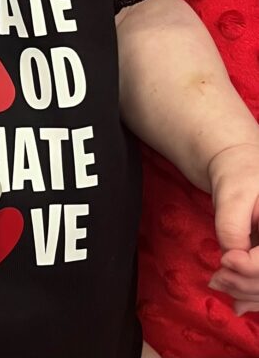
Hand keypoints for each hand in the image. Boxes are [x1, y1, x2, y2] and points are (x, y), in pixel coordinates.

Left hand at [207, 142, 258, 315]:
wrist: (241, 168)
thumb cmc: (238, 176)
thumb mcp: (232, 195)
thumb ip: (231, 228)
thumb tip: (231, 260)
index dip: (249, 267)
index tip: (224, 259)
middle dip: (244, 283)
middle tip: (215, 279)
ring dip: (246, 292)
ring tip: (219, 283)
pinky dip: (254, 295)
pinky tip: (237, 301)